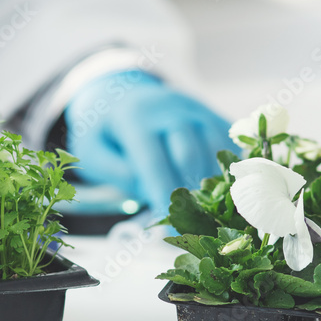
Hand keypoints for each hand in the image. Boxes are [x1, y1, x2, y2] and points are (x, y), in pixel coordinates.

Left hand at [64, 70, 234, 216]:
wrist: (120, 94)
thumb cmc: (104, 132)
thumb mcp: (92, 151)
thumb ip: (116, 172)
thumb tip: (150, 191)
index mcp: (136, 118)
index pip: (154, 162)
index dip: (163, 197)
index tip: (169, 226)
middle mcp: (170, 109)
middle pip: (190, 155)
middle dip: (189, 192)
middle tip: (187, 220)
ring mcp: (195, 109)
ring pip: (215, 151)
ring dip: (212, 183)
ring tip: (203, 209)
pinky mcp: (211, 114)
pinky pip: (228, 145)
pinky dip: (227, 169)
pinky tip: (219, 190)